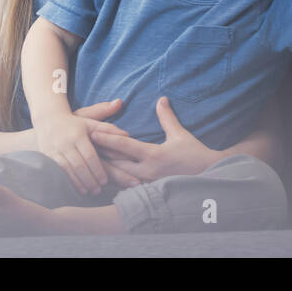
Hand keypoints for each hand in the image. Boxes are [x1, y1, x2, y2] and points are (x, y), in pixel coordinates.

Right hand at [35, 111, 108, 195]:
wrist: (48, 119)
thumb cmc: (74, 123)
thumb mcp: (91, 122)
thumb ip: (108, 129)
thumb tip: (127, 134)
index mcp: (78, 134)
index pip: (90, 155)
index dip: (98, 170)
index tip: (105, 181)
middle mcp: (66, 143)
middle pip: (79, 166)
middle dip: (90, 180)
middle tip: (99, 190)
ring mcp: (55, 150)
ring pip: (68, 171)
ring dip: (80, 183)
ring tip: (90, 192)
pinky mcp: (47, 156)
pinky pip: (58, 172)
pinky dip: (68, 182)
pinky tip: (76, 189)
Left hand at [89, 98, 222, 181]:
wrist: (209, 178)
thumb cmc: (195, 155)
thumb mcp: (180, 135)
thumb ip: (167, 118)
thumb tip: (161, 99)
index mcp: (154, 156)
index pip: (125, 145)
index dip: (107, 138)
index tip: (92, 132)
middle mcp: (148, 172)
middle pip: (116, 163)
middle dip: (99, 154)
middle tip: (82, 146)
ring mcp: (147, 184)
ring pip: (119, 177)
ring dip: (104, 168)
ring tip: (88, 161)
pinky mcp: (149, 191)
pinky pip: (127, 187)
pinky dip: (115, 181)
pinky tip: (104, 178)